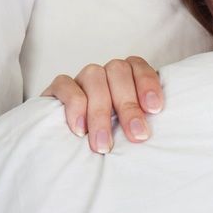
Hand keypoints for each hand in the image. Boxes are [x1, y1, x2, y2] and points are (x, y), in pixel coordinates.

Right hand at [40, 56, 163, 153]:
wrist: (69, 145)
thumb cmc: (112, 135)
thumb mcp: (130, 128)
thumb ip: (140, 122)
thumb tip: (149, 133)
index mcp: (128, 77)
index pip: (139, 67)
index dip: (148, 84)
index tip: (154, 109)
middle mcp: (106, 73)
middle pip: (118, 71)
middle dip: (129, 106)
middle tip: (136, 135)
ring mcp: (82, 78)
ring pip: (93, 76)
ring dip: (101, 112)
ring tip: (104, 143)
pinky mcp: (58, 88)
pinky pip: (65, 85)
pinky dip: (74, 106)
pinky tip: (80, 130)